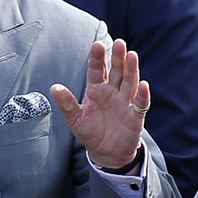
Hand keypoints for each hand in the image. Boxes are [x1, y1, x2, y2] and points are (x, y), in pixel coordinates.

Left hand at [51, 39, 150, 170]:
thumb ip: (66, 103)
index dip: (97, 58)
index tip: (97, 45)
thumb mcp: (75, 119)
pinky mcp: (135, 116)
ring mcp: (125, 102)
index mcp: (96, 90)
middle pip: (116, 71)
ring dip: (131, 70)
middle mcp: (112, 92)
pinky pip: (140, 103)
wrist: (106, 153)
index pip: (97, 70)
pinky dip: (142, 95)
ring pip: (129, 82)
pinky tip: (143, 85)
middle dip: (118, 58)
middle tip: (119, 43)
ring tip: (132, 56)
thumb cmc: (90, 133)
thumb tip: (54, 88)